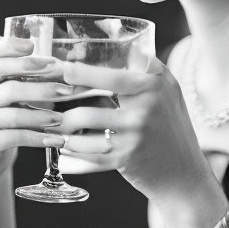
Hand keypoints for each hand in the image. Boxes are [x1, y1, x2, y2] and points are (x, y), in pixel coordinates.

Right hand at [0, 35, 83, 176]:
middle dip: (35, 77)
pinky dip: (39, 138)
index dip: (8, 46)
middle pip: (1, 77)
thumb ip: (28, 76)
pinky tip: (57, 139)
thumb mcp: (11, 92)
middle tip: (64, 85)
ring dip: (42, 115)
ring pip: (13, 112)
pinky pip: (16, 137)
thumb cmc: (7, 115)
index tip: (32, 46)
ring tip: (62, 118)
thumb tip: (65, 66)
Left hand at [53, 57, 217, 206]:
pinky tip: (61, 149)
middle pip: (91, 94)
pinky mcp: (126, 157)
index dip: (80, 70)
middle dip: (62, 93)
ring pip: (83, 121)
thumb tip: (95, 51)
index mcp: (155, 82)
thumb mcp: (165, 91)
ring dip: (62, 124)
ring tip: (50, 122)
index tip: (59, 67)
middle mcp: (147, 104)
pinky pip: (87, 150)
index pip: (109, 72)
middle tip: (43, 92)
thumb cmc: (169, 128)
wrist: (185, 176)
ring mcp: (136, 132)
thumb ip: (140, 70)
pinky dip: (71, 151)